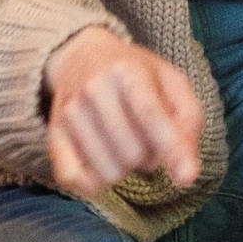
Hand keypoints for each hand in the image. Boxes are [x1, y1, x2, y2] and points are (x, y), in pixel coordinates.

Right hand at [43, 26, 203, 196]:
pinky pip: (72, 179)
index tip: (186, 178)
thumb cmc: (136, 75)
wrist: (80, 57)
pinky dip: (93, 184)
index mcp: (128, 71)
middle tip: (145, 138)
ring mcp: (70, 113)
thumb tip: (187, 172)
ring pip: (108, 171)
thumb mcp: (172, 83)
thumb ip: (189, 121)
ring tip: (124, 145)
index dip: (170, 148)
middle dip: (149, 156)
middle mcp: (94, 89)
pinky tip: (102, 167)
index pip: (149, 115)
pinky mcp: (53, 134)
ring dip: (125, 169)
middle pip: (133, 153)